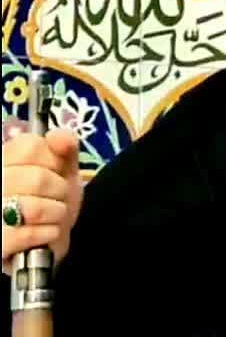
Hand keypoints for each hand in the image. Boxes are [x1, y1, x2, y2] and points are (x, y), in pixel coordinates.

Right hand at [2, 129, 81, 275]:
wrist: (43, 244)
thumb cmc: (50, 201)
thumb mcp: (62, 170)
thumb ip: (64, 148)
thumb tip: (59, 135)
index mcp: (3, 160)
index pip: (29, 146)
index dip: (53, 159)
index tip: (55, 170)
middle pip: (36, 178)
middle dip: (59, 190)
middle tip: (57, 197)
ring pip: (33, 208)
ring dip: (56, 213)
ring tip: (53, 215)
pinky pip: (29, 235)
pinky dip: (49, 234)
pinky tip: (46, 233)